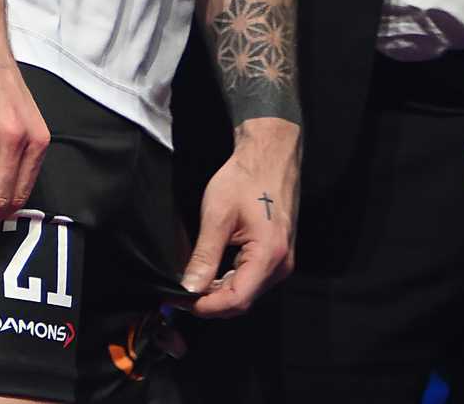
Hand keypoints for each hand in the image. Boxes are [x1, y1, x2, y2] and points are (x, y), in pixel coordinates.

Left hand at [183, 117, 298, 316]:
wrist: (270, 157)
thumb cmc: (247, 177)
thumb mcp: (218, 215)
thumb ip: (204, 256)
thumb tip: (189, 288)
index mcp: (269, 255)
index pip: (236, 300)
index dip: (206, 307)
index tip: (181, 301)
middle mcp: (280, 264)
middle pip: (242, 301)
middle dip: (210, 302)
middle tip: (181, 294)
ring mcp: (281, 261)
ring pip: (246, 293)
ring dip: (219, 294)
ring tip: (193, 284)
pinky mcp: (277, 256)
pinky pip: (252, 280)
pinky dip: (230, 281)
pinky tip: (213, 274)